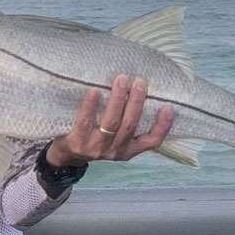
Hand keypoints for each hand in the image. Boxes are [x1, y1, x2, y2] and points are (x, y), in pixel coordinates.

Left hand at [46, 74, 172, 167]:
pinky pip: (86, 121)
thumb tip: (139, 90)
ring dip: (117, 100)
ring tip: (121, 80)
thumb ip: (126, 121)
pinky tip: (94, 90)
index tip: (168, 107)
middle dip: (136, 102)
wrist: (66, 155)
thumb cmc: (94, 138)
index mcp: (128, 149)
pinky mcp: (78, 142)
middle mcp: (115, 150)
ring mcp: (97, 148)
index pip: (151, 141)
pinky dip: (91, 105)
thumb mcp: (115, 138)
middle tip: (140, 82)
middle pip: (130, 125)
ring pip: (112, 122)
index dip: (162, 126)